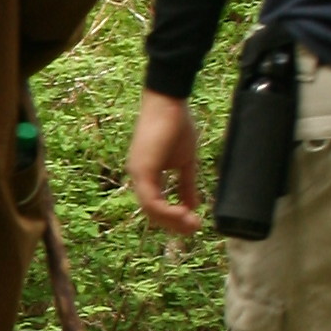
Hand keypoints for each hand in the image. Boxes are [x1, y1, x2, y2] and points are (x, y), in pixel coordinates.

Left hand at [127, 91, 202, 235]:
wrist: (170, 102)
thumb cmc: (177, 125)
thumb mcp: (185, 162)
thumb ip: (186, 185)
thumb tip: (193, 206)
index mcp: (146, 174)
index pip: (156, 205)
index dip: (173, 217)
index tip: (194, 222)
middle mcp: (137, 175)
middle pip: (151, 211)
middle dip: (173, 224)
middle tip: (194, 229)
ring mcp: (137, 172)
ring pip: (150, 209)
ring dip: (171, 220)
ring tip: (191, 224)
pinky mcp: (141, 169)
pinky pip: (150, 199)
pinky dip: (166, 210)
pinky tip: (183, 213)